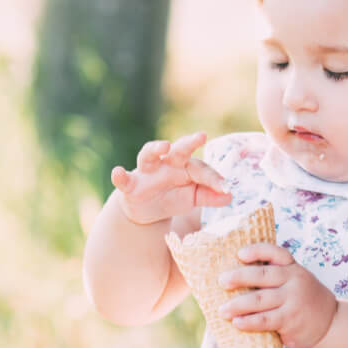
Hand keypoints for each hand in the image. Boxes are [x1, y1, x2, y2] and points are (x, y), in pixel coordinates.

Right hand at [111, 133, 230, 225]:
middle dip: (189, 142)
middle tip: (202, 136)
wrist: (148, 211)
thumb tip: (230, 196)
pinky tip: (117, 172)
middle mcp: (167, 163)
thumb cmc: (174, 197)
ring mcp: (147, 172)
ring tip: (164, 146)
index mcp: (185, 166)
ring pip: (149, 154)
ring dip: (155, 148)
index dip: (214, 178)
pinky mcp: (130, 184)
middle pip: (178, 150)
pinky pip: (123, 179)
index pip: (201, 168)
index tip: (226, 189)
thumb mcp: (194, 199)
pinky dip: (119, 176)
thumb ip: (209, 196)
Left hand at [218, 243, 339, 347]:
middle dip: (239, 277)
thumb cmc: (304, 299)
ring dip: (237, 305)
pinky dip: (249, 322)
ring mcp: (292, 301)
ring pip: (260, 300)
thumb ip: (276, 277)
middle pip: (262, 275)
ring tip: (222, 310)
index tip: (240, 254)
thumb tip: (234, 278)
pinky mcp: (290, 320)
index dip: (257, 251)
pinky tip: (237, 323)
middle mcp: (294, 281)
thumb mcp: (297, 281)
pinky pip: (265, 320)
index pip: (276, 253)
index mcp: (293, 268)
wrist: (331, 323)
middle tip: (221, 281)